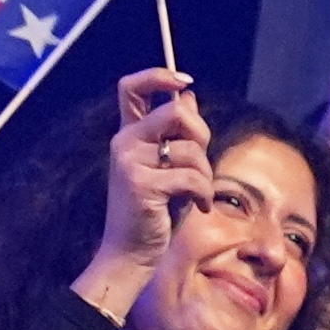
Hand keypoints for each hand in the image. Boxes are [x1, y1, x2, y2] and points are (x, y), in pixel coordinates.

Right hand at [77, 70, 208, 316]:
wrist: (131, 253)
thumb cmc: (154, 212)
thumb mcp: (169, 167)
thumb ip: (177, 133)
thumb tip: (189, 95)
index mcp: (129, 135)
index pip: (130, 87)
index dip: (158, 76)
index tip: (184, 81)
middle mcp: (124, 142)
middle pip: (177, 112)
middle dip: (202, 135)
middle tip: (200, 164)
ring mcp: (129, 162)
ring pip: (191, 149)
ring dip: (205, 175)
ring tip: (195, 194)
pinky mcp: (141, 183)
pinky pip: (192, 176)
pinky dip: (203, 194)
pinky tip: (197, 207)